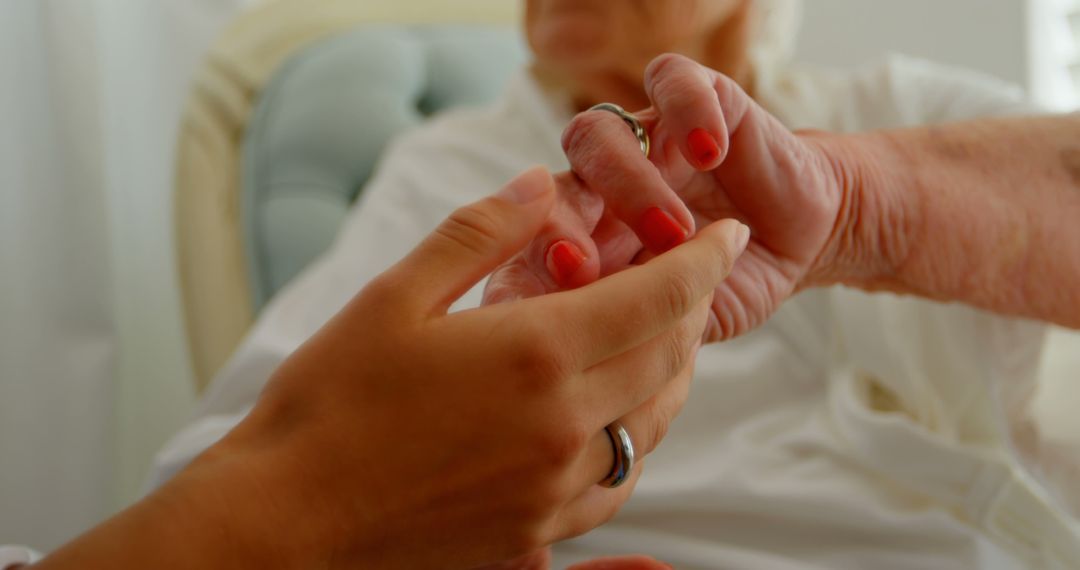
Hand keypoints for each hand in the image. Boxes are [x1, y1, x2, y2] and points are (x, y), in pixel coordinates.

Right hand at [88, 167, 746, 569]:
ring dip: (673, 374)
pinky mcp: (538, 534)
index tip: (729, 234)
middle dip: (692, 309)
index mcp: (535, 354)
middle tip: (688, 277)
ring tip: (662, 339)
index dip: (705, 259)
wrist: (285, 523)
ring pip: (653, 423)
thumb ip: (480, 235)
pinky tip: (618, 421)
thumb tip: (541, 185)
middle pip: (669, 358)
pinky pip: (618, 483)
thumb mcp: (395, 297)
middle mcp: (563, 425)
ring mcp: (555, 488)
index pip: (660, 297)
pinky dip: (636, 440)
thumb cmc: (328, 405)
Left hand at [487, 54, 854, 340]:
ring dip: (627, 183)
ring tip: (674, 232)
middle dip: (559, 229)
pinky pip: (674, 82)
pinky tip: (711, 152)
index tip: (527, 312)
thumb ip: (637, 341)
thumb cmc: (726, 289)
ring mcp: (647, 142)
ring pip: (598, 134)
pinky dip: (686, 109)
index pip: (529, 249)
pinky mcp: (699, 103)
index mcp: (587, 244)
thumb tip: (582, 379)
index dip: (522, 273)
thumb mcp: (681, 330)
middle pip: (551, 190)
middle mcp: (603, 189)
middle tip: (582, 269)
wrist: (799, 239)